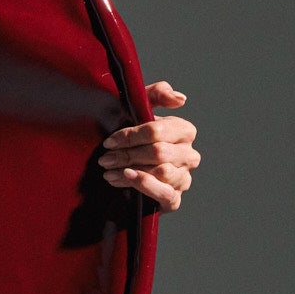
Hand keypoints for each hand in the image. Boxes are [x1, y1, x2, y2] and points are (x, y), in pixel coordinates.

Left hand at [99, 81, 200, 213]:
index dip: (130, 136)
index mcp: (184, 131)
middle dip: (127, 155)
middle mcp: (189, 155)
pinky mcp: (175, 199)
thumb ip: (157, 94)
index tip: (109, 141)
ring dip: (130, 171)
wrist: (127, 169)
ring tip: (109, 171)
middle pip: (158, 152)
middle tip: (105, 158)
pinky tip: (125, 179)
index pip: (157, 131)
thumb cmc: (134, 136)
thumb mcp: (139, 110)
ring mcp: (184, 178)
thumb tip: (180, 99)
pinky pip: (166, 194)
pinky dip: (145, 186)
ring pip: (162, 172)